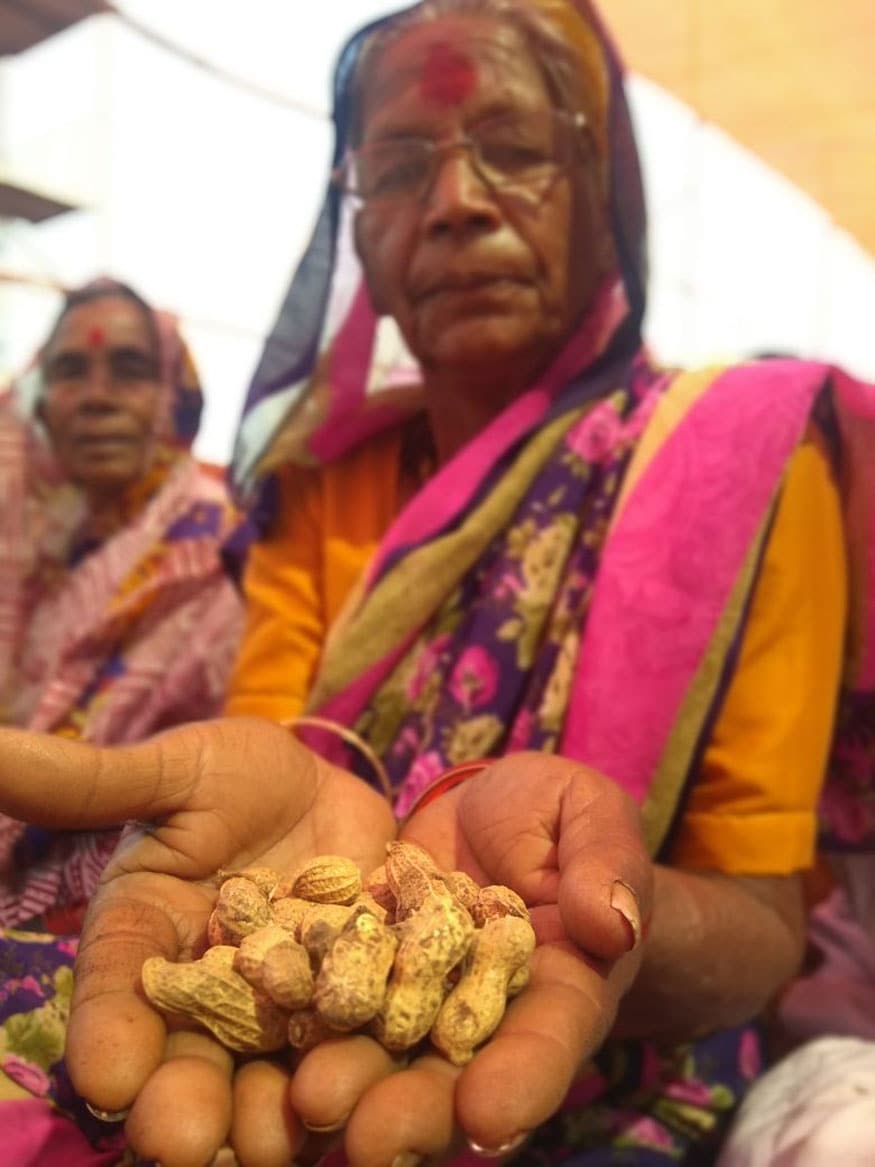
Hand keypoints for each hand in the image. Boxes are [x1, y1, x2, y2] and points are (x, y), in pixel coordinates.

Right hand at [0, 719, 394, 1166]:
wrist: (321, 785)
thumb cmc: (225, 776)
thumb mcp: (166, 776)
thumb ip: (88, 784)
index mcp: (147, 948)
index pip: (115, 1001)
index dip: (108, 1040)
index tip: (108, 1081)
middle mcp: (211, 996)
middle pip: (194, 1059)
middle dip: (188, 1105)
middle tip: (188, 1144)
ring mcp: (288, 1006)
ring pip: (277, 1069)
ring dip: (280, 1109)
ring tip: (289, 1131)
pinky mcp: (361, 997)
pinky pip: (367, 1033)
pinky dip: (374, 1059)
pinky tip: (385, 1083)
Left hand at [289, 752, 652, 1166]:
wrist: (485, 813)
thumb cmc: (554, 812)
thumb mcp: (586, 814)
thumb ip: (603, 863)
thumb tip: (612, 922)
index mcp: (560, 986)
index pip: (549, 1039)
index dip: (524, 1079)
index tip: (488, 1115)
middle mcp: (487, 1017)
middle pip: (459, 1075)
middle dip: (419, 1110)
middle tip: (372, 1140)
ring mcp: (418, 1006)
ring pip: (389, 1059)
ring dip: (354, 1087)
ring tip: (310, 1100)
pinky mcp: (362, 978)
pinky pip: (333, 1008)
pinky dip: (303, 1031)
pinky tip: (269, 1047)